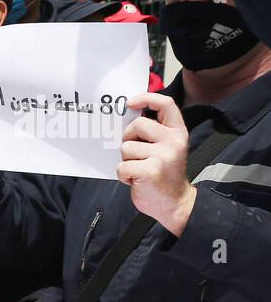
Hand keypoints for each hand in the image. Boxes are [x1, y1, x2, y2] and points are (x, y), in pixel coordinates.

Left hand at [118, 92, 195, 236]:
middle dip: (128, 138)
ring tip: (138, 169)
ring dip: (126, 160)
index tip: (130, 103)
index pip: (166, 104)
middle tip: (134, 154)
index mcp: (177, 132)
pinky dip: (123, 175)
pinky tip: (135, 180)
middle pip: (137, 125)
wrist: (174, 203)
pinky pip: (122, 166)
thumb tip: (128, 118)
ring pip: (126, 147)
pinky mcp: (150, 171)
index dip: (146, 98)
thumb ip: (154, 133)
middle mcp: (173, 141)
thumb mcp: (166, 148)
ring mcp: (163, 156)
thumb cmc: (164, 175)